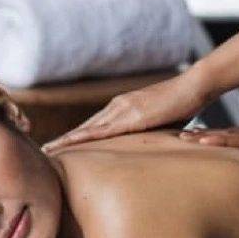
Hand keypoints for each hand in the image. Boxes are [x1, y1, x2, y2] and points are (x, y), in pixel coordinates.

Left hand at [43, 70, 210, 153]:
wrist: (194, 86)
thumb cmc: (184, 104)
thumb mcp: (162, 121)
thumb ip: (151, 131)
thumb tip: (150, 144)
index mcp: (124, 107)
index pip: (95, 126)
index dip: (76, 136)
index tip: (60, 146)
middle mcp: (118, 106)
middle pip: (85, 127)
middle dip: (65, 140)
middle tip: (44, 151)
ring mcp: (123, 110)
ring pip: (87, 129)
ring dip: (67, 140)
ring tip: (48, 151)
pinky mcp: (131, 116)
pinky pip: (102, 131)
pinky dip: (83, 139)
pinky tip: (70, 146)